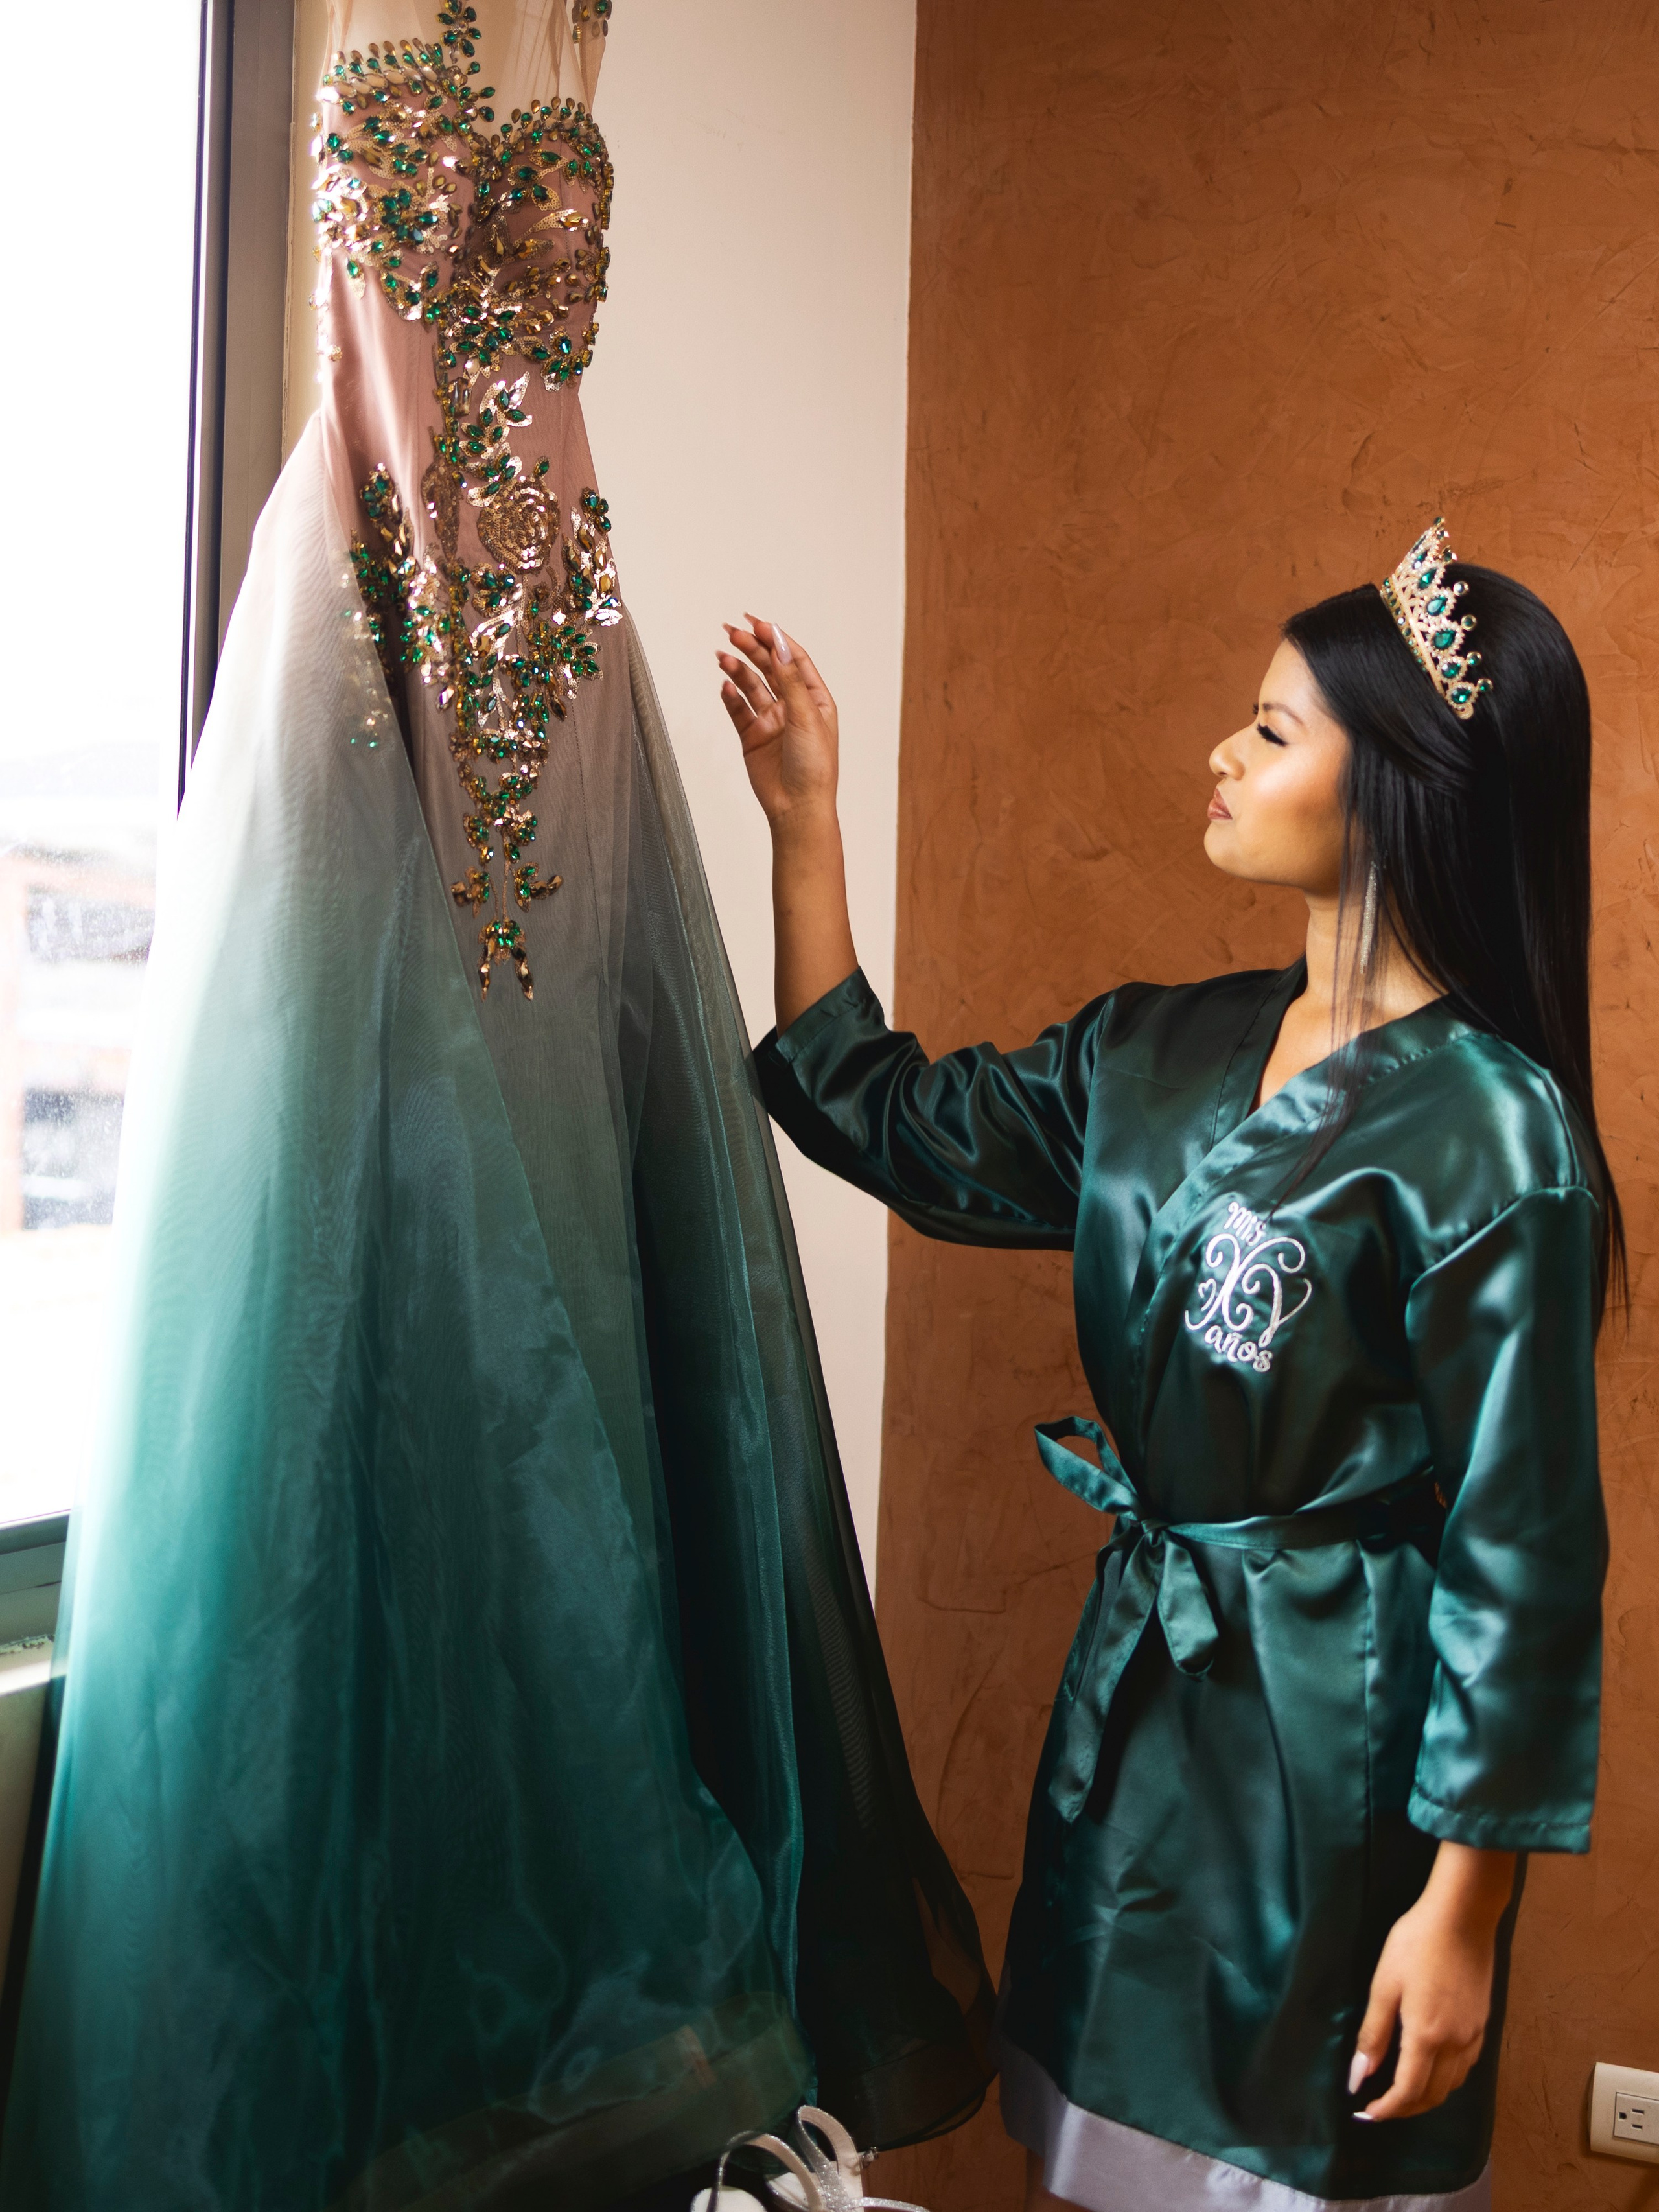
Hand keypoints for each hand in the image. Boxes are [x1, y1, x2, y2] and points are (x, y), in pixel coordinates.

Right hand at [717, 618, 839, 828]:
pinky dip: (730, 696)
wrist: (797, 807)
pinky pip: (738, 710)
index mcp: (814, 700)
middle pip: (769, 668)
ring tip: (723, 657)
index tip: (757, 624)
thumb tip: (781, 647)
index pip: (793, 659)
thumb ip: (791, 680)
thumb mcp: (807, 717)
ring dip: (737, 669)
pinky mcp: (753, 737)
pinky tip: (724, 685)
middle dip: (751, 648)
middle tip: (733, 633)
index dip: (775, 639)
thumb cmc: (814, 769)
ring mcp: (771, 721)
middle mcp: (792, 707)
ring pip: (751, 686)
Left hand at [1350, 1843, 1515, 2120]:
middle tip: (1379, 2105)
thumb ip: (1374, 2034)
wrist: (1462, 1915)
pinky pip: (1466, 2067)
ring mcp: (1474, 2035)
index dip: (1387, 2109)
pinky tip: (1431, 2066)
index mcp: (1428, 2037)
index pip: (1409, 2092)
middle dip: (1405, 2108)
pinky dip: (1446, 2078)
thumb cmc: (1416, 1943)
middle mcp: (1456, 2045)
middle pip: (1433, 2096)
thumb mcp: (1385, 1985)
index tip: (1366, 2112)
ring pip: (1453, 2085)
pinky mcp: (1483, 2023)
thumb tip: (1358, 2076)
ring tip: (1401, 2090)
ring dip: (1427, 2096)